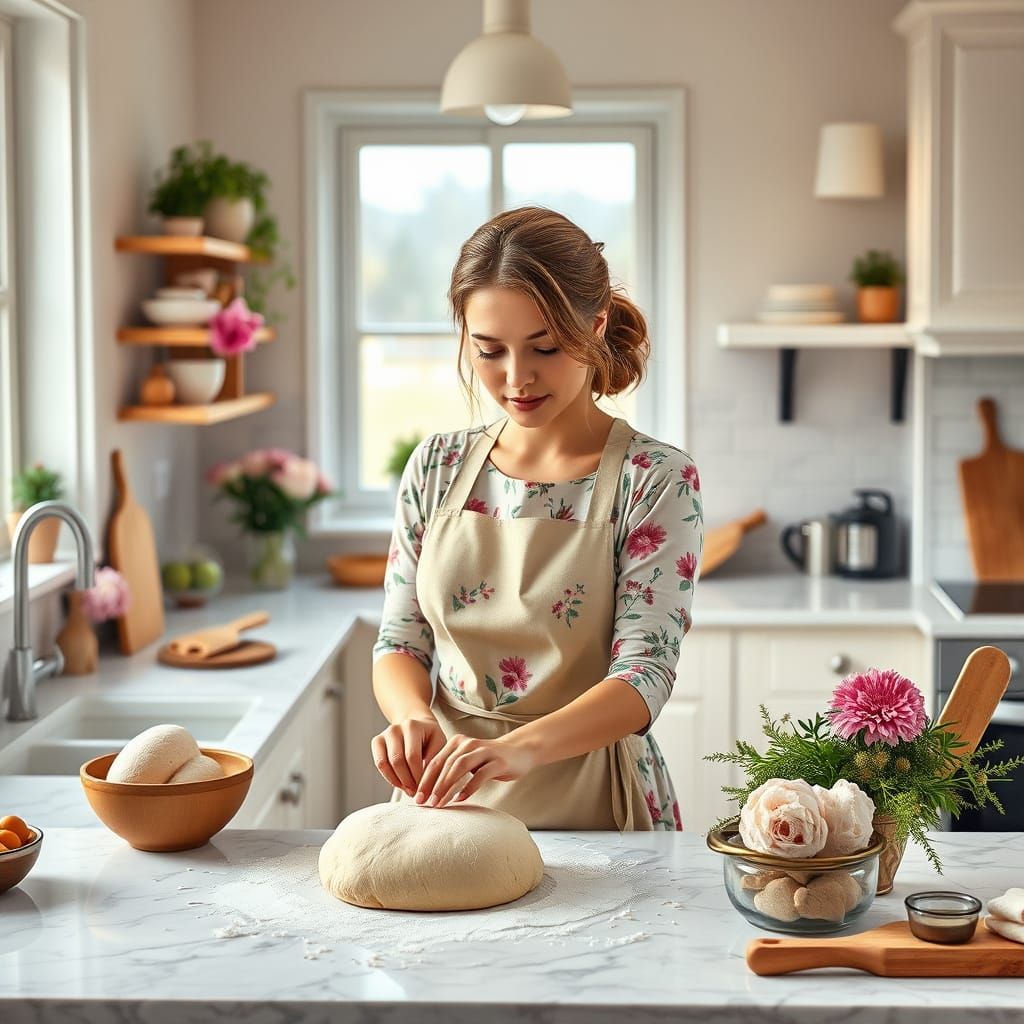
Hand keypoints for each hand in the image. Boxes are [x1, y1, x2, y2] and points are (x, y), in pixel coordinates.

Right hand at [370, 716, 447, 795]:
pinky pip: (379, 764)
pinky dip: (389, 777)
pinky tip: (400, 783)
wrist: (418, 726)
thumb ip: (434, 761)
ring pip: (385, 763)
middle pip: (397, 761)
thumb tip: (426, 784)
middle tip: (416, 792)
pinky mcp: (377, 742)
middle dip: (407, 781)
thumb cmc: (430, 738)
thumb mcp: (439, 744)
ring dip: (397, 781)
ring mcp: (384, 735)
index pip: (412, 756)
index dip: (417, 775)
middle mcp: (395, 729)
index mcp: (412, 726)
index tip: (424, 787)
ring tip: (409, 789)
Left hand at [414, 731, 537, 808]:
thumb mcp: (467, 762)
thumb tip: (428, 792)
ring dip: (446, 786)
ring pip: (459, 767)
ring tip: (439, 803)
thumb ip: (450, 770)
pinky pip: (480, 775)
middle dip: (432, 785)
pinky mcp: (498, 762)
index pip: (436, 761)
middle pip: (445, 764)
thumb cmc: (489, 760)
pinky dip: (469, 787)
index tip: (417, 798)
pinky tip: (460, 799)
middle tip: (425, 804)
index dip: (424, 780)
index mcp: (457, 743)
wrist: (519, 751)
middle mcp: (469, 744)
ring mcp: (484, 751)